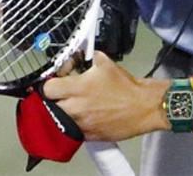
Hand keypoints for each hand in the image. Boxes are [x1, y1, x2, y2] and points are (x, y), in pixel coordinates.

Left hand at [42, 52, 168, 141]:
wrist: (145, 107)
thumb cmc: (125, 86)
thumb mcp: (105, 63)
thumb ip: (89, 59)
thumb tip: (81, 56)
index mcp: (78, 88)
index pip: (48, 88)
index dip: (50, 84)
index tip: (57, 82)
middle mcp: (75, 108)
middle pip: (50, 106)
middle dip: (55, 99)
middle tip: (63, 95)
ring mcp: (81, 124)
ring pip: (60, 120)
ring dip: (63, 113)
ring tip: (72, 107)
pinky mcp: (90, 136)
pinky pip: (74, 131)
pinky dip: (75, 125)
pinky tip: (82, 118)